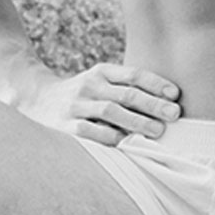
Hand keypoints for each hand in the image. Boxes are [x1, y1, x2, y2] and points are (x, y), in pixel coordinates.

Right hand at [24, 62, 181, 142]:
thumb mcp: (101, 81)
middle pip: (126, 93)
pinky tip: (125, 142)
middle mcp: (90, 85)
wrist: (38, 96)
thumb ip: (125, 89)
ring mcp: (77, 104)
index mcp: (102, 72)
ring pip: (111, 112)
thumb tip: (164, 106)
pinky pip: (90, 131)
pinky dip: (109, 137)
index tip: (175, 94)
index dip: (155, 83)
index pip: (133, 74)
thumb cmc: (83, 93)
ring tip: (157, 131)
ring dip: (136, 121)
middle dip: (153, 104)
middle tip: (174, 114)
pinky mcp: (66, 123)